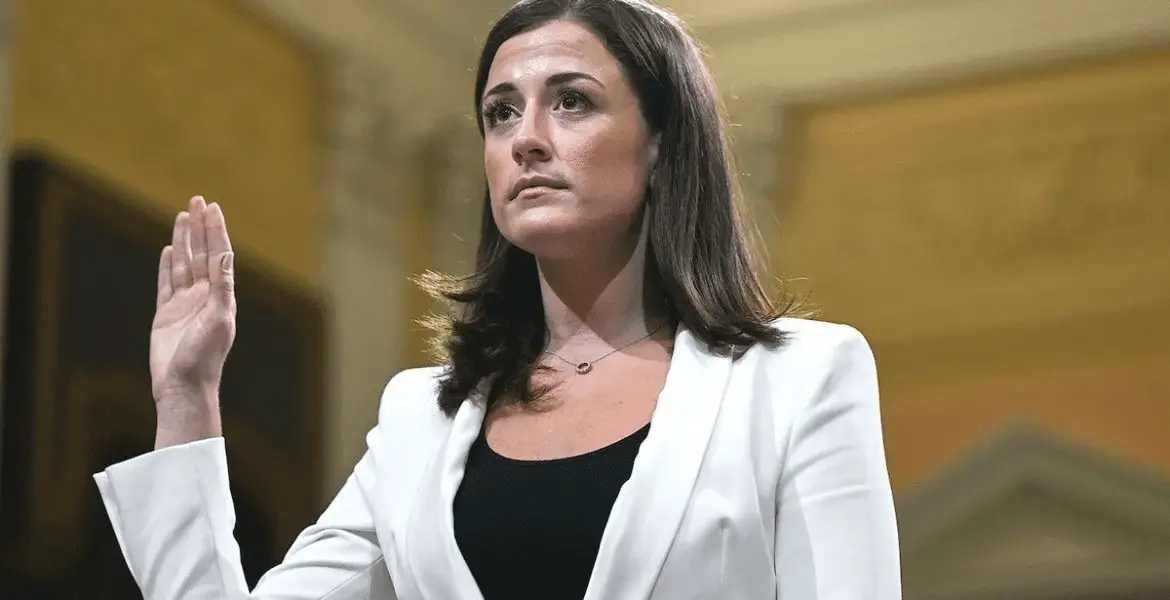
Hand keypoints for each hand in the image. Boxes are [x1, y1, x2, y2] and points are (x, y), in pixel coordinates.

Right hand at [150, 196, 235, 417]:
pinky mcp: (166, 314)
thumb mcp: (219, 319)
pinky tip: (171, 249)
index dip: (216, 231)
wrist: (183, 385)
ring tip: (183, 216)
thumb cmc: (204, 357)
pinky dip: (168, 265)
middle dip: (200, 227)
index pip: (219, 254)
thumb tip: (226, 255)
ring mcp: (185, 304)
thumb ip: (223, 287)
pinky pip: (167, 283)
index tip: (213, 208)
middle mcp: (205, 296)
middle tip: (198, 199)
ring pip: (184, 263)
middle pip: (202, 253)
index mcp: (221, 296)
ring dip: (184, 240)